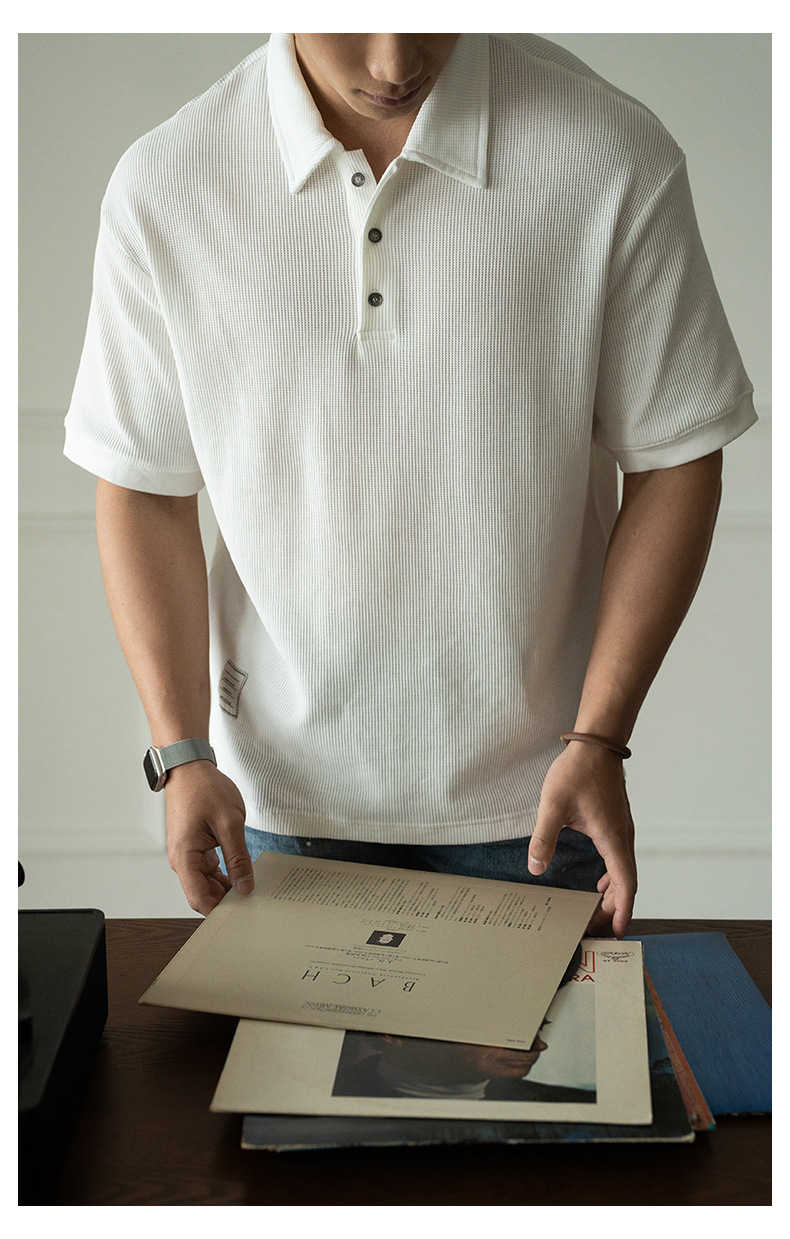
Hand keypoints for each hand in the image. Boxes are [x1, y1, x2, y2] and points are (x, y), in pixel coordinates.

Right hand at [164, 761, 252, 915]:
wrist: (189, 769)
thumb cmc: (205, 789)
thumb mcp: (230, 824)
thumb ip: (238, 858)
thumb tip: (245, 886)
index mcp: (185, 857)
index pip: (200, 899)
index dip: (221, 911)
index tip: (244, 913)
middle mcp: (182, 860)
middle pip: (203, 894)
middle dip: (226, 901)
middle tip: (254, 902)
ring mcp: (187, 855)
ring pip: (207, 884)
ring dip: (227, 888)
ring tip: (251, 888)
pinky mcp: (194, 848)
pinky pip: (208, 870)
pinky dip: (224, 874)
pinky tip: (242, 873)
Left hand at [527, 743, 636, 937]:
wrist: (595, 745)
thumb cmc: (578, 772)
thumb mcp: (553, 805)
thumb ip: (544, 838)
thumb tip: (535, 868)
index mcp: (612, 838)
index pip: (625, 884)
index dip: (623, 911)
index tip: (618, 933)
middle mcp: (622, 837)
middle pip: (626, 884)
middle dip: (613, 909)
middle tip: (595, 929)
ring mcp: (622, 831)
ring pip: (624, 872)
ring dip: (613, 895)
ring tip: (596, 913)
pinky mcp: (616, 824)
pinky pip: (619, 860)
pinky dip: (612, 878)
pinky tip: (599, 884)